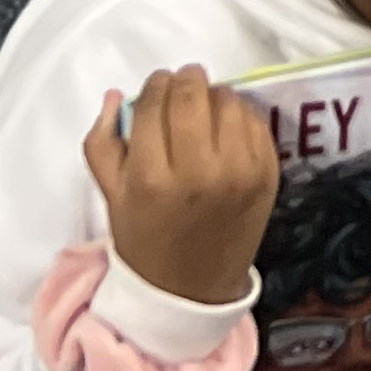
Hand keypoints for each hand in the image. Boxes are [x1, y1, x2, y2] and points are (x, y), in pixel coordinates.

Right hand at [82, 66, 280, 306]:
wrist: (191, 289)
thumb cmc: (145, 239)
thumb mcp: (111, 197)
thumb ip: (103, 143)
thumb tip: (118, 95)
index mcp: (151, 179)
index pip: (154, 104)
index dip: (154, 86)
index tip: (156, 88)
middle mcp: (199, 171)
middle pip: (193, 94)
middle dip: (184, 81)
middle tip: (182, 85)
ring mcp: (240, 171)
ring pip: (228, 100)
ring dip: (213, 96)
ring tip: (203, 109)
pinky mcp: (268, 173)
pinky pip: (254, 121)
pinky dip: (238, 115)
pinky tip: (225, 128)